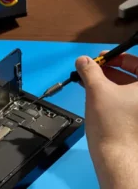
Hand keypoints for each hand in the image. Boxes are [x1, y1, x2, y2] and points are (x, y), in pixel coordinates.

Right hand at [76, 52, 137, 188]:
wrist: (115, 157)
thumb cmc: (111, 122)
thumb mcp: (97, 90)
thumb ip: (90, 71)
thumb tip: (83, 60)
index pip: (136, 62)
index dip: (117, 57)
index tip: (100, 58)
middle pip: (131, 74)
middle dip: (108, 69)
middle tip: (91, 69)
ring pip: (125, 87)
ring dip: (106, 81)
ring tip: (86, 80)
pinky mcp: (135, 118)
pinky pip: (123, 99)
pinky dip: (108, 92)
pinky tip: (92, 92)